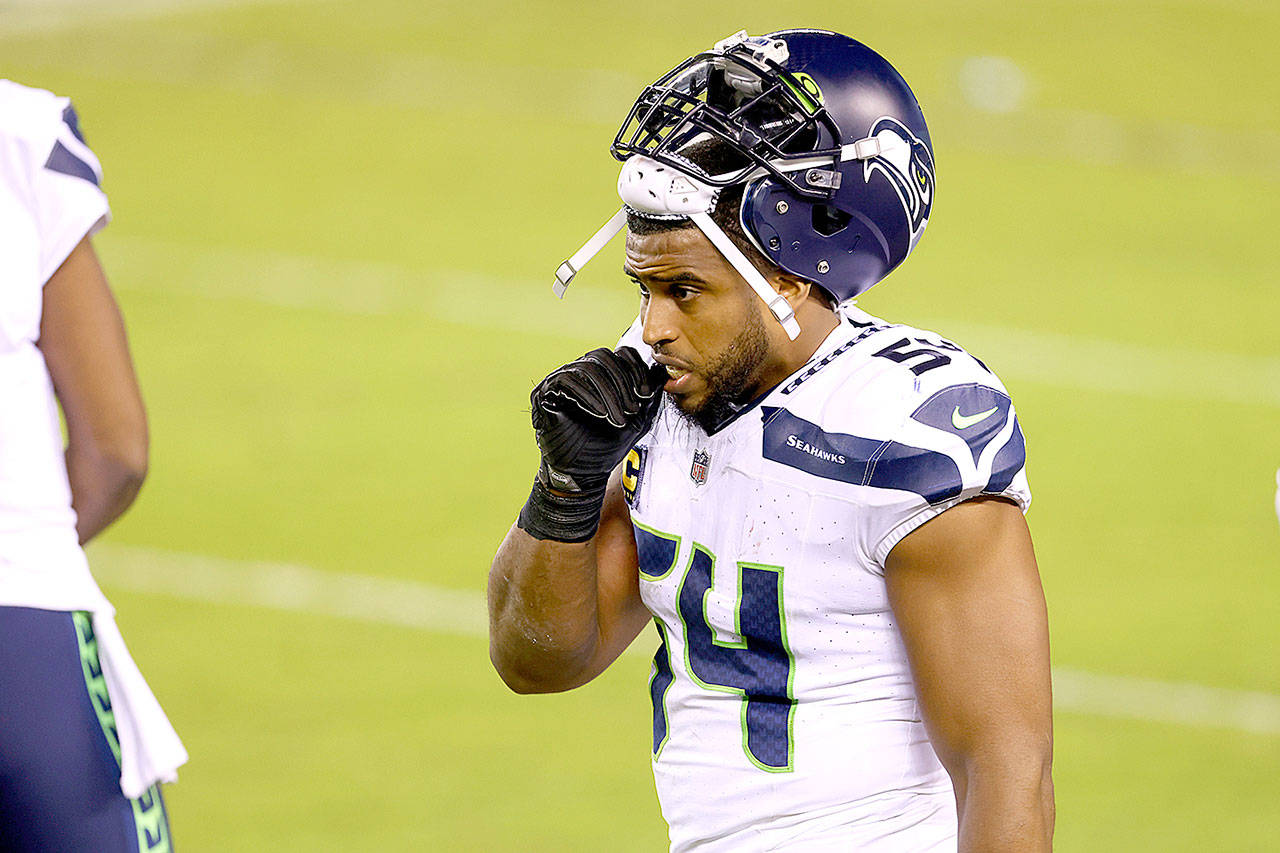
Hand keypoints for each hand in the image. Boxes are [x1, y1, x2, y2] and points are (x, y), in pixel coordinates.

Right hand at [518, 347, 665, 541]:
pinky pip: (566, 382)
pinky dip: (587, 397)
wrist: (583, 473)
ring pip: (587, 369)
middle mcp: (578, 371)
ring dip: (608, 394)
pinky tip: (600, 414)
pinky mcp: (545, 392)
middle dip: (622, 383)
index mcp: (600, 374)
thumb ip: (649, 395)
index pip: (620, 354)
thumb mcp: (638, 419)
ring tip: (618, 419)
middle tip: (633, 410)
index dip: (636, 370)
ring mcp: (559, 380)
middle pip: (603, 357)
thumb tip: (662, 371)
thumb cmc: (607, 445)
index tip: (646, 395)